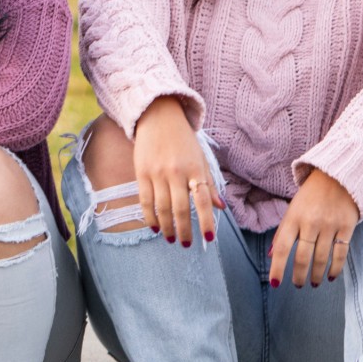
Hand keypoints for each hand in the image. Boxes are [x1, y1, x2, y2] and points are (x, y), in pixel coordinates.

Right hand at [131, 97, 223, 245]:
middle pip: (180, 209)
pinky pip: (145, 200)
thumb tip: (221, 208)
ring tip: (171, 239)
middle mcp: (176, 172)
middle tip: (186, 244)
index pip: (202, 201)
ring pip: (162, 208)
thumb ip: (210, 184)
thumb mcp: (200, 159)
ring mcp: (157, 173)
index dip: (206, 221)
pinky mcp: (141, 173)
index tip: (208, 238)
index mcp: (195, 169)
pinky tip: (154, 227)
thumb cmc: (183, 140)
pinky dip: (150, 217)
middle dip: (184, 230)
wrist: (158, 116)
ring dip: (167, 227)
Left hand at [269, 169, 358, 288]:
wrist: (338, 176)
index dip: (277, 268)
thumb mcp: (292, 210)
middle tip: (298, 285)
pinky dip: (335, 268)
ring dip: (316, 275)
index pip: (282, 248)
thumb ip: (283, 233)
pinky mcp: (347, 226)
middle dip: (299, 275)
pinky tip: (331, 276)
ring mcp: (329, 225)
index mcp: (293, 218)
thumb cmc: (310, 196)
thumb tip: (272, 255)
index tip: (275, 284)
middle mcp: (310, 222)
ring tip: (313, 283)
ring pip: (321, 258)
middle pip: (302, 257)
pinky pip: (340, 253)